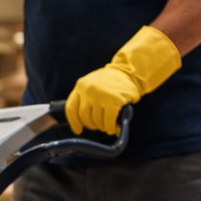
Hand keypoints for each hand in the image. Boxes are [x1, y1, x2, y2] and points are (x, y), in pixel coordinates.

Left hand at [65, 26, 179, 135]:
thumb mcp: (92, 84)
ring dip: (103, 127)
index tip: (78, 130)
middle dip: (92, 125)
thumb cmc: (111, 81)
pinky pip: (108, 122)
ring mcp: (100, 96)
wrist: (129, 71)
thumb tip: (82, 122)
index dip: (74, 122)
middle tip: (99, 126)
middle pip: (84, 117)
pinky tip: (114, 128)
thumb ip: (85, 98)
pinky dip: (111, 128)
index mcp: (81, 86)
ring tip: (108, 125)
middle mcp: (88, 90)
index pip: (71, 108)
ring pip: (96, 121)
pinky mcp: (112, 101)